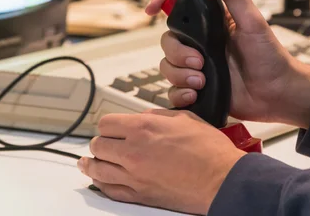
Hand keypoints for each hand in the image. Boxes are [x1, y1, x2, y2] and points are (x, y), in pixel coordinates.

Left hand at [78, 109, 245, 214]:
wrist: (222, 179)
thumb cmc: (209, 150)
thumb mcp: (184, 118)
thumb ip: (158, 114)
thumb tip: (144, 116)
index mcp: (144, 127)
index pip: (106, 123)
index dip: (109, 124)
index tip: (112, 128)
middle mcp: (133, 150)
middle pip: (98, 144)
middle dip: (101, 142)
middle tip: (105, 143)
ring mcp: (133, 175)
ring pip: (97, 168)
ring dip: (92, 162)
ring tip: (88, 161)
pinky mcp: (139, 195)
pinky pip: (108, 190)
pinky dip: (101, 183)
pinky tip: (100, 180)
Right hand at [145, 0, 309, 127]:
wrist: (277, 94)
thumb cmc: (271, 57)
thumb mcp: (254, 22)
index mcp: (211, 23)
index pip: (179, 5)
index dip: (161, 1)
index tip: (152, 9)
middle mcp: (201, 43)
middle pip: (168, 40)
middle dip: (178, 53)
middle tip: (200, 62)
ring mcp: (197, 66)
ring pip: (167, 65)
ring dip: (180, 75)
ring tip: (203, 81)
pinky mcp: (197, 88)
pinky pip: (173, 90)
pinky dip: (180, 94)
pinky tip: (196, 94)